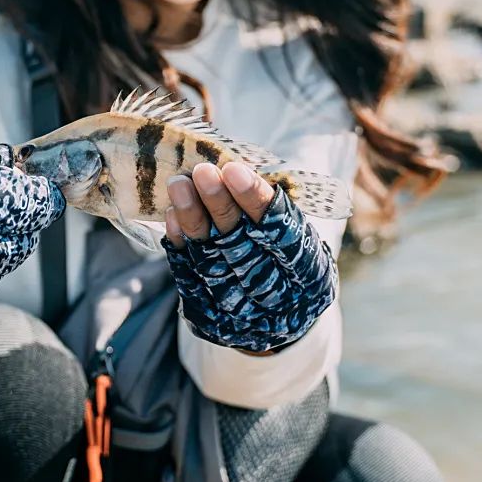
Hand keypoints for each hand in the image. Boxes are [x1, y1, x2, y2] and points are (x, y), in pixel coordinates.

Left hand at [160, 159, 337, 353]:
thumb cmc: (288, 256)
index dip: (255, 200)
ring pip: (209, 259)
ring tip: (179, 183)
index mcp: (308, 273)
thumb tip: (233, 167)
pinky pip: (187, 275)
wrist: (277, 312)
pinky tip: (172, 214)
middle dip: (218, 205)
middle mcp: (274, 295)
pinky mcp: (206, 313)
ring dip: (192, 218)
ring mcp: (238, 308)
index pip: (280, 231)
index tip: (233, 168)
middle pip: (240, 247)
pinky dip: (179, 242)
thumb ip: (273, 208)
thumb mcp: (297, 233)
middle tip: (202, 171)